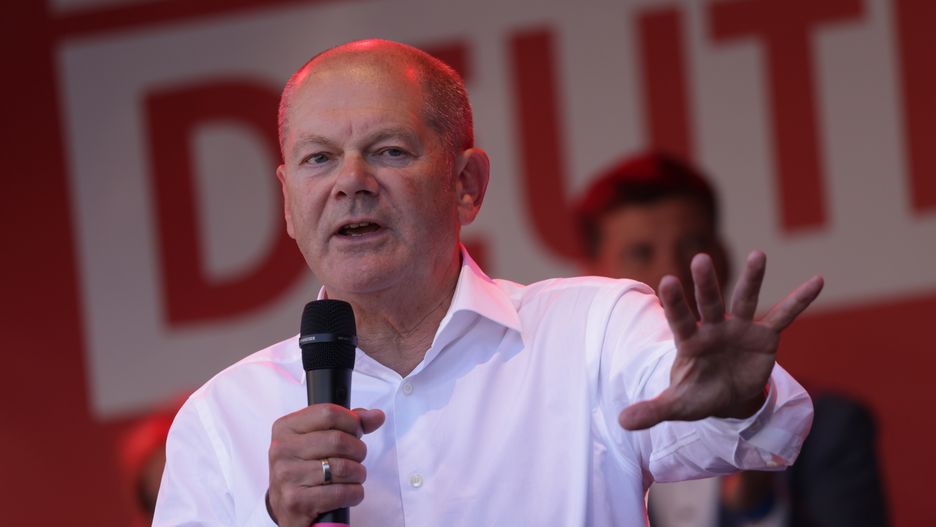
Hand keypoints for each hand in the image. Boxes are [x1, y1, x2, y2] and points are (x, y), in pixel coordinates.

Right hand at [267, 404, 384, 525]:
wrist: (286, 506)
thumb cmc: (305, 469)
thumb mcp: (317, 440)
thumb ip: (347, 424)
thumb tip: (376, 416)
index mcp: (286, 428)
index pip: (328, 413)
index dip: (351, 423)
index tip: (355, 432)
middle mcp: (282, 450)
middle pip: (338, 440)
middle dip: (358, 450)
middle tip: (356, 457)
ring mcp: (287, 476)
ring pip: (343, 468)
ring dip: (358, 474)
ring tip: (353, 476)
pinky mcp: (297, 501)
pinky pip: (342, 492)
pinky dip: (354, 493)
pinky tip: (348, 492)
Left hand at [618, 250, 822, 429]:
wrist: (726, 397)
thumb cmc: (697, 395)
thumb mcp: (677, 406)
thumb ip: (652, 410)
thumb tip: (622, 423)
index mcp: (689, 342)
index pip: (679, 319)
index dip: (675, 302)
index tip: (667, 281)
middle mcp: (713, 328)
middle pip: (708, 302)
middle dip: (705, 283)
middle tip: (700, 258)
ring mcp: (739, 329)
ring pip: (745, 300)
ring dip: (752, 278)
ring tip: (758, 255)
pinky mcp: (764, 336)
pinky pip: (784, 316)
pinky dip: (800, 300)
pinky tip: (817, 281)